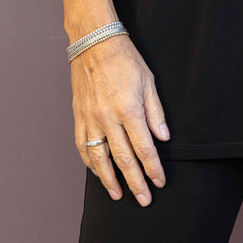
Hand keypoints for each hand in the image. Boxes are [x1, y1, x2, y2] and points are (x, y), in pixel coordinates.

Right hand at [70, 34, 169, 203]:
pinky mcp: (79, 117)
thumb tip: (163, 137)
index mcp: (128, 110)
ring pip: (99, 159)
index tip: (160, 182)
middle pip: (123, 159)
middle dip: (135, 182)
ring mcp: (91, 119)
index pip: (144, 148)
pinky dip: (90, 163)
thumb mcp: (148, 81)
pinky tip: (97, 172)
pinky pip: (83, 146)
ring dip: (109, 180)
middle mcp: (108, 119)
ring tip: (118, 194)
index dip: (153, 168)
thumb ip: (155, 112)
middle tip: (144, 200)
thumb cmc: (124, 59)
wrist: (94, 43)